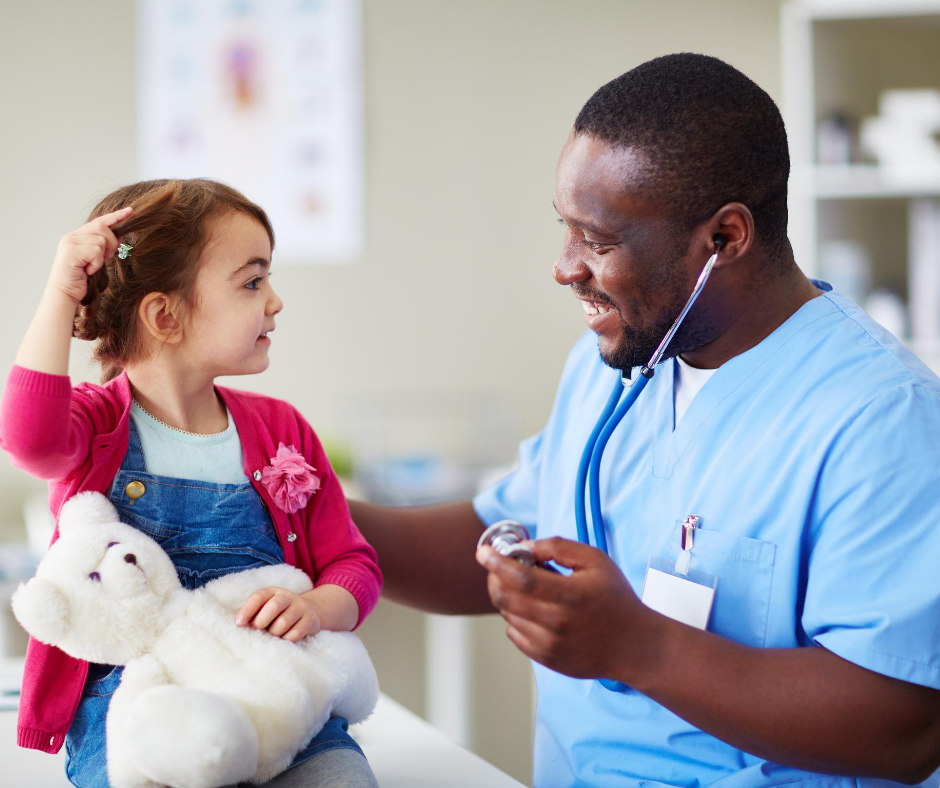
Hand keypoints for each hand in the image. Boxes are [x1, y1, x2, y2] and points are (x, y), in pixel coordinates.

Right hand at [48, 207, 132, 303]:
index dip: (115, 216)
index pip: (99, 221)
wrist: (65, 293)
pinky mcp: (71, 251)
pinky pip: (96, 252)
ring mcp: (70, 243)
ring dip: (102, 257)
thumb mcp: (96, 260)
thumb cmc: (82, 279)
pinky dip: (96, 263)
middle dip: (111, 242)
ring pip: (101, 240)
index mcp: (78, 236)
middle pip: (102, 227)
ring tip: (91, 267)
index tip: (130, 211)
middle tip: (105, 257)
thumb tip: (119, 237)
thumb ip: (105, 247)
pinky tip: (87, 271)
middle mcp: (72, 236)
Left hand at [234, 586, 321, 641]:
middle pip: (274, 606)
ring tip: (272, 635)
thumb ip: (255, 614)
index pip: (259, 596)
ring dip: (274, 633)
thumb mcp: (267, 608)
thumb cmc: (279, 614)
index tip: (239, 624)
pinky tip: (284, 639)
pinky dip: (286, 639)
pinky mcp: (311, 620)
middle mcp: (288, 596)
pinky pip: (295, 633)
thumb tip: (240, 625)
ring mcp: (301, 607)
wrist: (308, 612)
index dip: (247, 610)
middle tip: (257, 631)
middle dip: (261, 622)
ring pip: (284, 622)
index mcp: (273, 592)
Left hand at [476, 536, 659, 681]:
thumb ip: (558, 548)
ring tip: (530, 587)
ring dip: (508, 596)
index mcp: (569, 596)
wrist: (634, 645)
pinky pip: (514, 633)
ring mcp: (548, 645)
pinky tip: (536, 609)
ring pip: (507, 615)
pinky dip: (516, 617)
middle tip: (501, 565)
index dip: (497, 563)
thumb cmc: (616, 599)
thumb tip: (525, 547)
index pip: (520, 578)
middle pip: (505, 598)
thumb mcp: (595, 561)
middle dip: (495, 577)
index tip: (482, 552)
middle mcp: (555, 623)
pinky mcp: (545, 659)